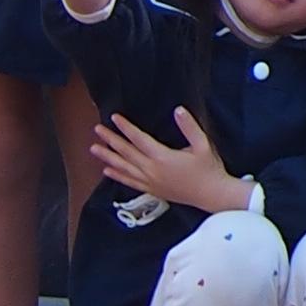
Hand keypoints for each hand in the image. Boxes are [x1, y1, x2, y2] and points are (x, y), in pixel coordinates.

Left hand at [88, 104, 247, 215]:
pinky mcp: (152, 190)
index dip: (126, 128)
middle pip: (126, 153)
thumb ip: (190, 127)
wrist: (211, 195)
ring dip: (108, 158)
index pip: (139, 139)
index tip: (115, 118)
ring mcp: (150, 181)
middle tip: (97, 130)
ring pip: (123, 168)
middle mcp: (152, 170)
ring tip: (94, 149)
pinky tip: (107, 171)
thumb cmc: (209, 169)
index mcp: (162, 157)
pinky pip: (129, 182)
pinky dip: (117, 176)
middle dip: (111, 140)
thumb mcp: (203, 145)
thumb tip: (178, 110)